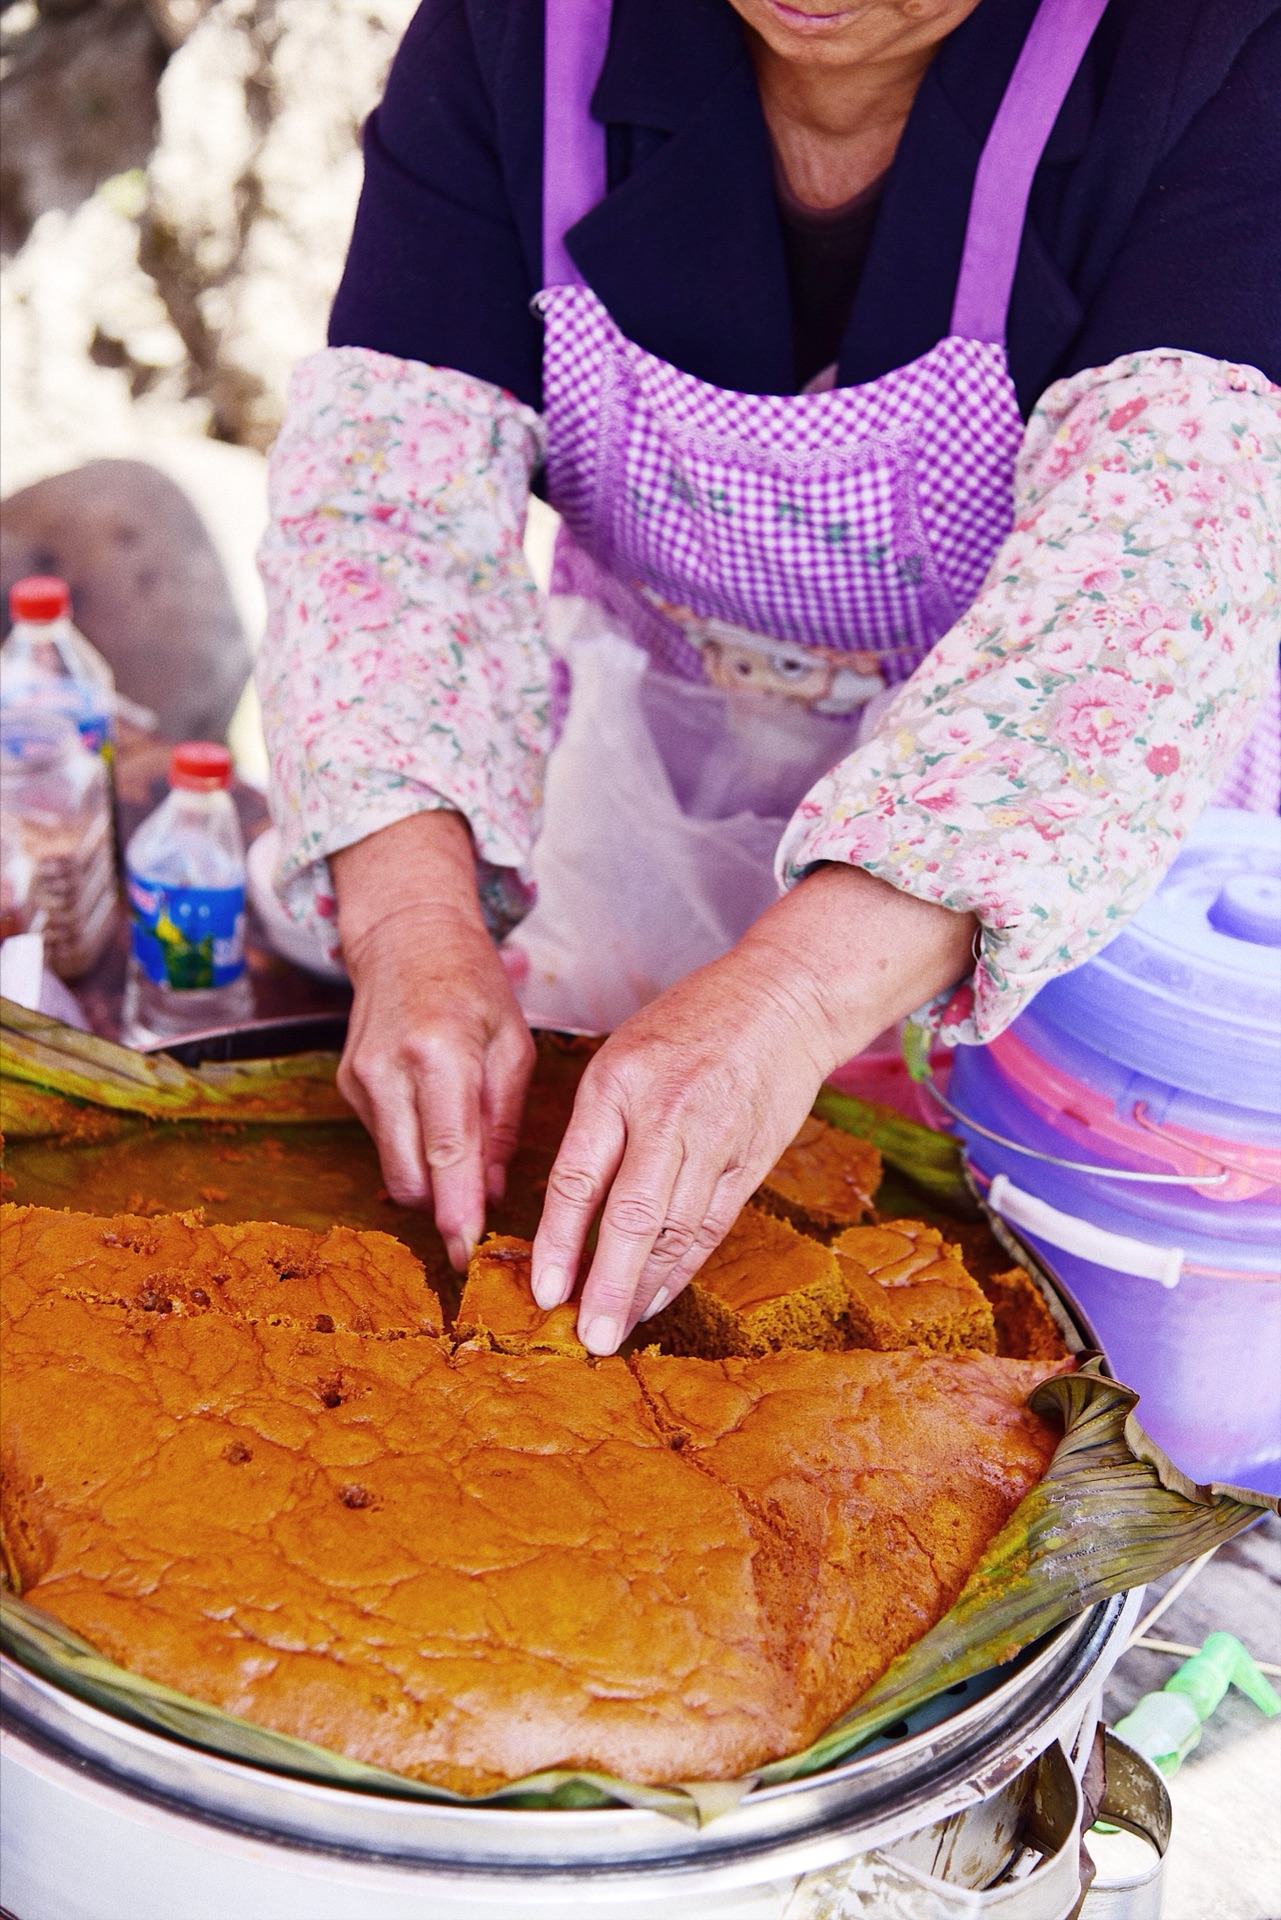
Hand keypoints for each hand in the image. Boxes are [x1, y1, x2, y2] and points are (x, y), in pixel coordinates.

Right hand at [332, 813, 534, 1269]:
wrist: (406, 934)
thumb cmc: (471, 982)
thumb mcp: (512, 1042)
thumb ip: (503, 1120)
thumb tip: (493, 1190)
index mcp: (439, 1051)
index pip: (448, 1151)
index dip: (458, 1210)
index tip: (469, 1253)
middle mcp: (389, 1068)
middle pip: (410, 1175)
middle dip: (442, 1210)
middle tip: (476, 1227)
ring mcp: (360, 1078)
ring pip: (392, 1167)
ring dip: (428, 1183)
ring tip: (465, 1172)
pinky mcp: (347, 1084)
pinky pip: (383, 1140)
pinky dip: (412, 1149)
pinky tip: (435, 1123)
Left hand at [530, 866, 975, 1352]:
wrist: (785, 999)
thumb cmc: (690, 1022)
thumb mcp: (623, 1052)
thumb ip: (597, 1125)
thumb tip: (566, 1209)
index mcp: (618, 1083)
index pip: (578, 1176)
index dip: (558, 1240)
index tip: (544, 1290)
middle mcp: (667, 1114)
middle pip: (631, 1216)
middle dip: (606, 1283)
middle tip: (588, 1337)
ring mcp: (716, 1139)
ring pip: (675, 1230)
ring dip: (643, 1286)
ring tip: (617, 1328)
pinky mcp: (752, 1159)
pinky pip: (712, 1225)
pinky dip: (683, 1267)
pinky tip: (658, 1296)